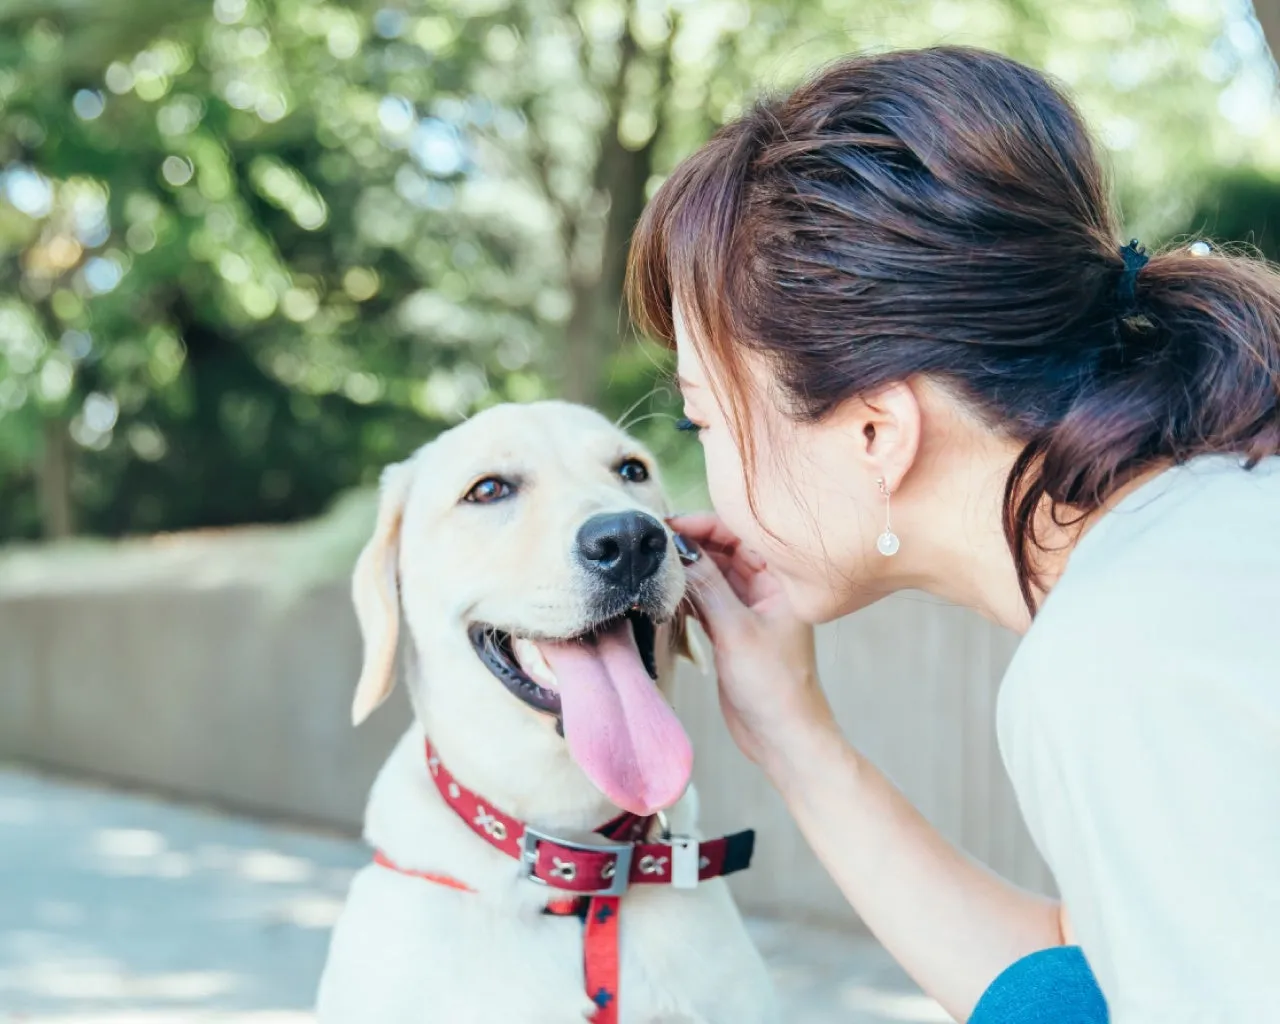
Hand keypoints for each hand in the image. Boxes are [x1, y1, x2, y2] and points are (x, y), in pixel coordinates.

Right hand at [669, 513, 836, 769]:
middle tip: (654, 544)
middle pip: (726, 552)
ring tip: (654, 565)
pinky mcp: (732, 632)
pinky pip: (707, 602)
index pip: (742, 536)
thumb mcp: (736, 631)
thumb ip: (708, 587)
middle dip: (692, 545)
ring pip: (714, 577)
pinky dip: (687, 595)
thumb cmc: (774, 686)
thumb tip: (680, 550)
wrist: (782, 738)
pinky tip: (665, 593)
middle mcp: (767, 590)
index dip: (706, 526)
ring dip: (688, 570)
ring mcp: (749, 612)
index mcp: (782, 581)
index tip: (669, 526)